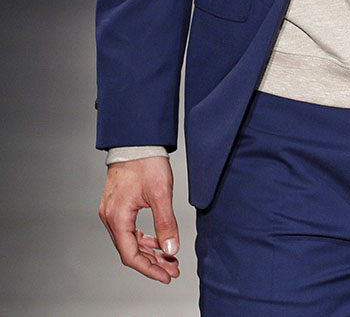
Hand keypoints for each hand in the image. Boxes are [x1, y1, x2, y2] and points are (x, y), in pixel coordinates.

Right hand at [98, 156, 179, 283]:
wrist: (137, 140)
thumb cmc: (146, 162)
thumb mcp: (161, 193)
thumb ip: (165, 223)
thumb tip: (171, 249)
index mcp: (117, 216)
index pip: (130, 255)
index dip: (149, 269)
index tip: (166, 276)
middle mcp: (110, 216)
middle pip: (129, 250)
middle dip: (152, 262)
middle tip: (173, 269)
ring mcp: (111, 211)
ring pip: (129, 241)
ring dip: (149, 251)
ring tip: (169, 258)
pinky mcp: (117, 204)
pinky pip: (129, 230)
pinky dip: (143, 239)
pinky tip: (157, 242)